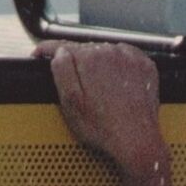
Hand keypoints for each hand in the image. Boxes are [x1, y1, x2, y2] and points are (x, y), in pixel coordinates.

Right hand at [35, 40, 165, 170]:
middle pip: (85, 49)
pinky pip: (126, 58)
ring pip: (106, 52)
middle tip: (77, 87)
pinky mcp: (145, 65)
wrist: (136, 140)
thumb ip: (62, 71)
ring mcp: (131, 58)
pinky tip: (116, 85)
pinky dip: (119, 66)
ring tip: (99, 90)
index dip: (48, 49)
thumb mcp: (70, 102)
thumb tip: (59, 52)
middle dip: (77, 63)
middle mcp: (111, 52)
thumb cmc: (103, 127)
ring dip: (99, 64)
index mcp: (90, 59)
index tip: (40, 53)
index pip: (63, 45)